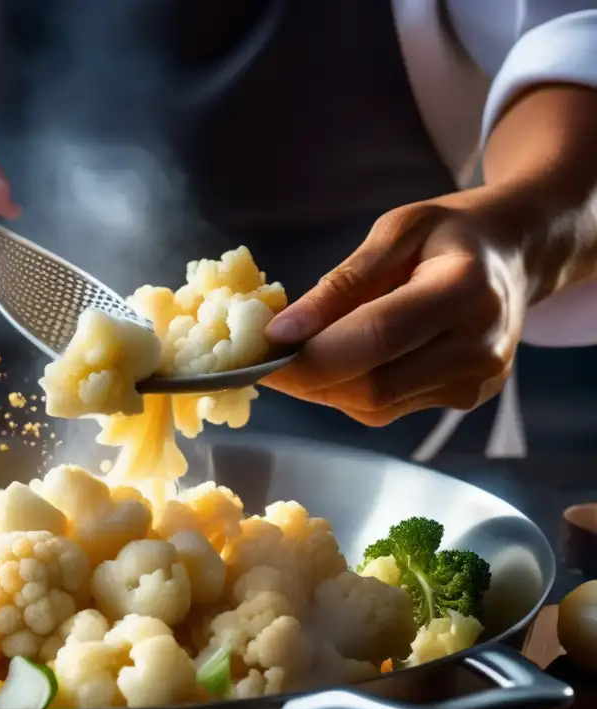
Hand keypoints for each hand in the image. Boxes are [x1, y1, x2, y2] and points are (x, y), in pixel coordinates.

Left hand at [261, 189, 532, 425]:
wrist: (516, 255)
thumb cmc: (449, 234)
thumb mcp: (397, 230)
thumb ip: (343, 282)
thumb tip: (283, 330)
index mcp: (465, 291)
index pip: (376, 337)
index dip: (311, 350)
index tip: (262, 344)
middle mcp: (479, 347)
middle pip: (372, 386)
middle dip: (307, 376)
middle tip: (263, 356)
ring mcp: (476, 382)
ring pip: (374, 406)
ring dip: (323, 386)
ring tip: (299, 351)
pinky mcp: (466, 400)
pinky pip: (387, 409)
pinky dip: (349, 389)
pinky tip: (340, 359)